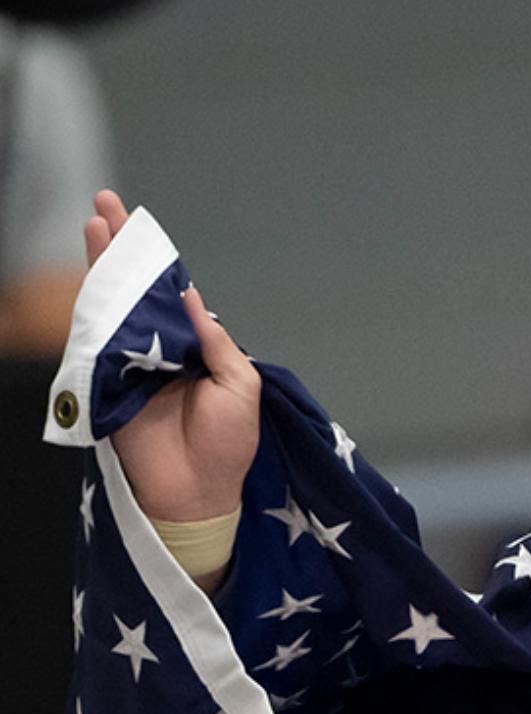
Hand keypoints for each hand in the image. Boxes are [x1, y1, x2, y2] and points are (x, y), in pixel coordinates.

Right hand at [88, 190, 261, 521]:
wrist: (199, 492)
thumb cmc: (227, 445)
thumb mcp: (239, 388)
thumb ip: (215, 343)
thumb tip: (190, 297)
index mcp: (196, 346)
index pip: (171, 292)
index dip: (156, 259)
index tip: (139, 222)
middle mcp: (161, 347)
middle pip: (135, 287)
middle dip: (120, 247)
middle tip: (104, 203)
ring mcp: (131, 361)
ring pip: (112, 303)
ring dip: (102, 265)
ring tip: (93, 223)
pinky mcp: (107, 381)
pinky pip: (96, 339)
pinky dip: (92, 306)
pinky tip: (91, 273)